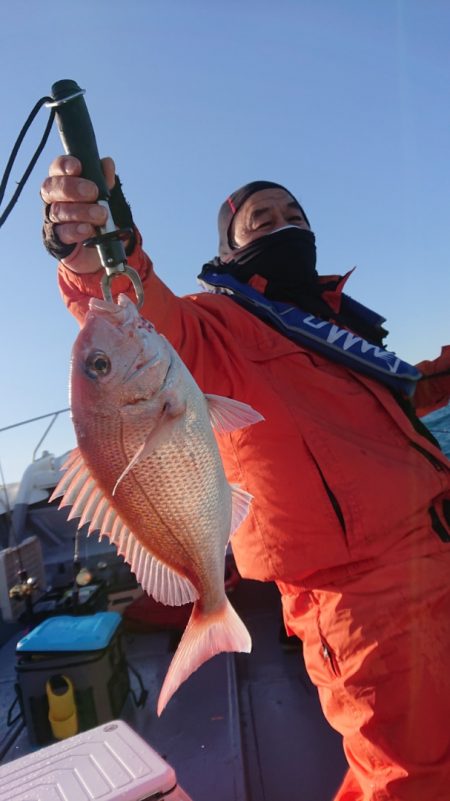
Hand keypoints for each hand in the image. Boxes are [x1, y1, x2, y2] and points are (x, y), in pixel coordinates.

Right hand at [41, 155, 115, 273]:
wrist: (98, 244)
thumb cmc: (95, 212)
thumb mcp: (103, 195)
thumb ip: (104, 179)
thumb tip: (107, 163)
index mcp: (62, 181)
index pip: (57, 168)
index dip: (64, 165)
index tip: (77, 167)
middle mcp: (53, 199)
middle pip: (51, 188)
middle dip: (73, 188)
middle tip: (93, 192)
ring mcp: (53, 219)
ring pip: (58, 211)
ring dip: (81, 211)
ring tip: (101, 215)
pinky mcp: (58, 240)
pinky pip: (62, 233)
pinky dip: (76, 230)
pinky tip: (88, 229)